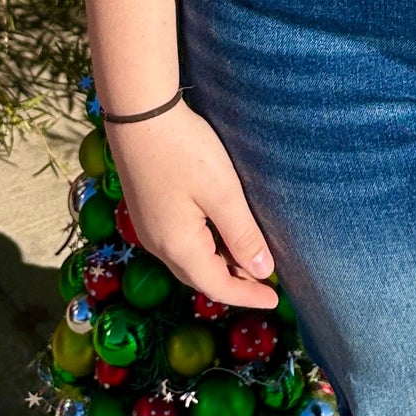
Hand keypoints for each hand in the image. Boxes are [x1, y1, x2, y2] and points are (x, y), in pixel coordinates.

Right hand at [107, 102, 280, 308]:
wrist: (139, 114)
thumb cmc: (184, 150)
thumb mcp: (223, 193)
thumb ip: (243, 235)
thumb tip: (262, 271)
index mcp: (177, 247)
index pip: (217, 286)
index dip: (248, 296)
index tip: (276, 301)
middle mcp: (158, 245)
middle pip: (200, 277)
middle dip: (234, 283)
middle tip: (267, 283)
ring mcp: (149, 228)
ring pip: (190, 260)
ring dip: (220, 265)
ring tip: (250, 260)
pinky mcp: (148, 210)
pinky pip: (180, 243)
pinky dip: (206, 248)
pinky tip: (222, 235)